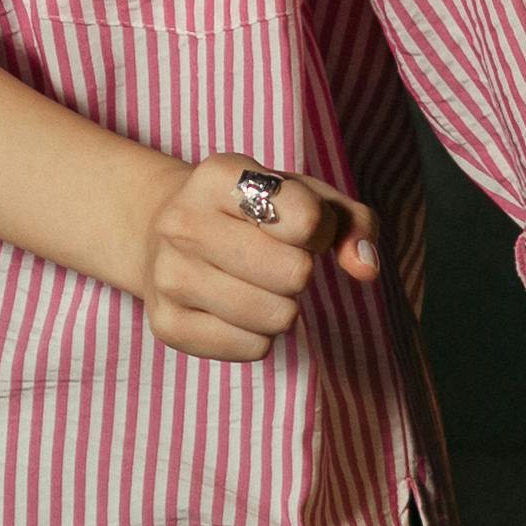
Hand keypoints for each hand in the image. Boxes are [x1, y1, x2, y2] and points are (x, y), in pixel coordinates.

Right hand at [124, 153, 380, 359]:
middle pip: (294, 274)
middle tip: (272, 260)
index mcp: (218, 176)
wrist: (159, 231)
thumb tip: (365, 268)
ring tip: (255, 285)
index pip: (307, 219)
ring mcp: (168, 276)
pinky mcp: (166, 324)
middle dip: (298, 272)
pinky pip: (254, 349)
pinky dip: (259, 335)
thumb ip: (351, 222)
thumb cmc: (250, 214)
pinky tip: (234, 310)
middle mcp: (182, 222)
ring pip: (278, 318)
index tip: (296, 226)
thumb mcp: (303, 197)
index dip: (319, 229)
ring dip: (282, 307)